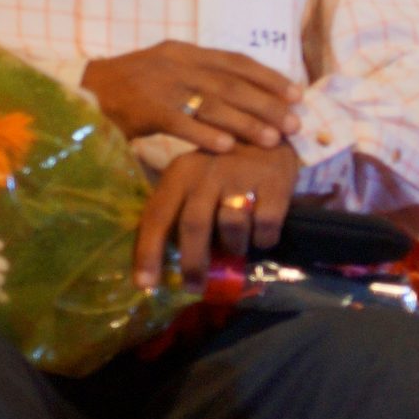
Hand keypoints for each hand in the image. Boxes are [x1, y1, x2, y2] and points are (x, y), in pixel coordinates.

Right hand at [81, 40, 302, 153]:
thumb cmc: (131, 84)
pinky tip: (226, 147)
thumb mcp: (168, 69)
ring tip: (272, 140)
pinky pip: (182, 121)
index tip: (295, 93)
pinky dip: (206, 133)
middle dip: (266, 103)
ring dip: (245, 122)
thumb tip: (243, 93)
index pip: (235, 60)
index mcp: (185, 51)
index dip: (267, 77)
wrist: (86, 90)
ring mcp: (162, 84)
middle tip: (293, 123)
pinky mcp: (146, 107)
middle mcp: (178, 63)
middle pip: (231, 83)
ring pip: (212, 103)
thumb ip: (200, 76)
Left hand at [134, 143, 302, 288]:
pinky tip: (261, 235)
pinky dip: (263, 240)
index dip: (149, 252)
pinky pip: (265, 227)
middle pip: (194, 226)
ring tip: (236, 248)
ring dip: (233, 248)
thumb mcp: (193, 177)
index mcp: (180, 173)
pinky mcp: (274, 183)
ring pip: (231, 228)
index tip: (145, 284)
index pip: (158, 216)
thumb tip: (160, 261)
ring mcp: (240, 176)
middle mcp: (206, 173)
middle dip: (193, 263)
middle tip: (194, 286)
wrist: (269, 131)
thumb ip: (177, 210)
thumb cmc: (222, 165)